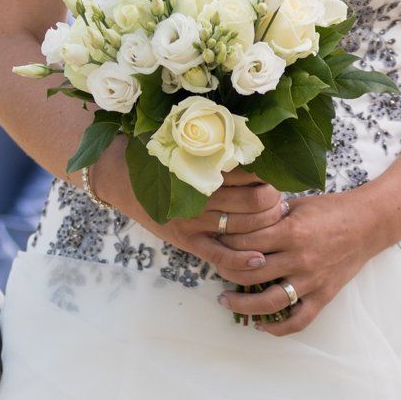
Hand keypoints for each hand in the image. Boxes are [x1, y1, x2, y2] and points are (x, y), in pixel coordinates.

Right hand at [90, 142, 288, 282]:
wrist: (120, 178)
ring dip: (266, 226)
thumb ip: (213, 144)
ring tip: (277, 220)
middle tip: (280, 200)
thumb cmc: (156, 156)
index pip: (251, 173)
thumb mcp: (182, 142)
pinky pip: (219, 255)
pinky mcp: (186, 240)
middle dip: (274, 202)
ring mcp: (193, 220)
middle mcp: (200, 195)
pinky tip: (259, 260)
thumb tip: (253, 139)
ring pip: (243, 227)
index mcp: (203, 167)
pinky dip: (241, 261)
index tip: (279, 176)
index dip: (271, 176)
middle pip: (254, 201)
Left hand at [218, 189, 388, 335]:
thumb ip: (268, 216)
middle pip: (249, 274)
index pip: (244, 244)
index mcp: (291, 232)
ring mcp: (312, 280)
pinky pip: (299, 320)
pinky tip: (261, 325)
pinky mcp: (324, 295)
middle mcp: (300, 259)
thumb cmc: (330, 209)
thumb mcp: (296, 205)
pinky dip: (278, 328)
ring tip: (224, 300)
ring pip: (269, 302)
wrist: (369, 223)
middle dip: (225, 273)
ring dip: (242, 305)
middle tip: (215, 269)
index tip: (215, 243)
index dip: (224, 245)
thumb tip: (236, 221)